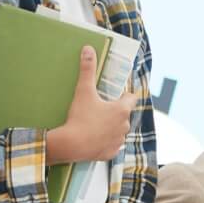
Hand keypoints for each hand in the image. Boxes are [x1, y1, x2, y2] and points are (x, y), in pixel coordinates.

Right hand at [47, 46, 137, 163]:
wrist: (71, 144)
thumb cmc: (80, 117)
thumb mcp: (83, 91)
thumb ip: (88, 69)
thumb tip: (88, 49)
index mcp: (122, 110)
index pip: (132, 98)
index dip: (125, 95)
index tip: (118, 93)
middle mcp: (124, 126)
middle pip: (124, 115)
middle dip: (115, 111)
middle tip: (100, 108)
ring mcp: (118, 141)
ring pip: (118, 131)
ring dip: (111, 127)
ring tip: (96, 123)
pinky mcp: (110, 154)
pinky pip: (111, 145)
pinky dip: (105, 142)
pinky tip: (94, 138)